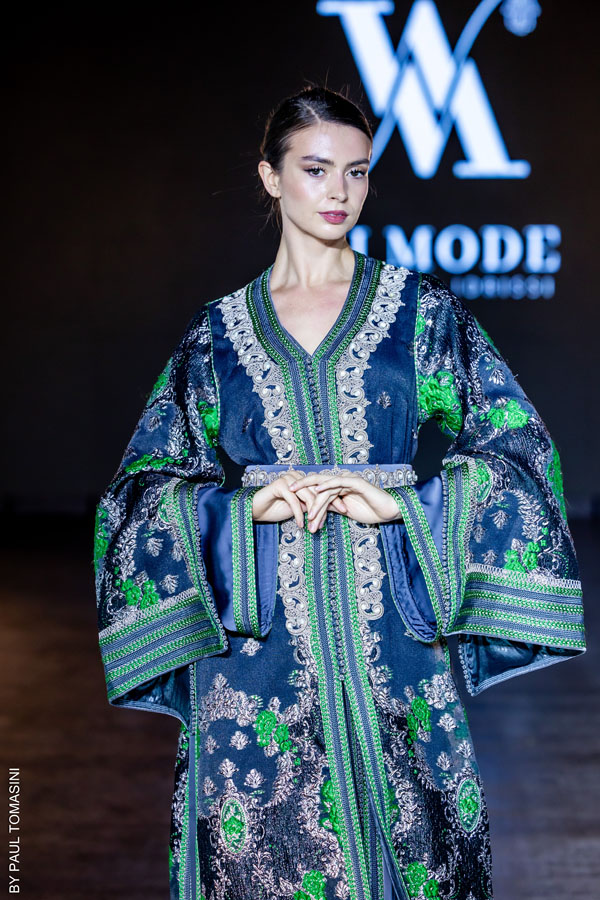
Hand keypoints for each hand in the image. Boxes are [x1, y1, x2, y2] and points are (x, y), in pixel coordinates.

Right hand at [251, 471, 347, 528]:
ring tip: (317, 525)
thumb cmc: (278, 508)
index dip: (335, 498)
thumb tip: (331, 509)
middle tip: (341, 513)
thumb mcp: (300, 508)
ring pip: (307, 496)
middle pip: (317, 491)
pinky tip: (301, 525)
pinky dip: (298, 514)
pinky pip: (293, 501)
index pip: (322, 488)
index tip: (346, 509)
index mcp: (303, 480)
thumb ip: (313, 506)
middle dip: (329, 505)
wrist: (258, 509)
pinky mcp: (279, 485)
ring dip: (314, 513)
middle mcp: (297, 476)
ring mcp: (288, 479)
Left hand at [288, 473, 402, 531]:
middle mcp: (342, 480)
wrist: (388, 511)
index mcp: (338, 486)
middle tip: (289, 491)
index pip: (318, 487)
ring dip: (317, 502)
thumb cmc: (369, 511)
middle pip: (318, 481)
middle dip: (303, 486)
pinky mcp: (357, 482)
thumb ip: (331, 507)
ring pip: (327, 487)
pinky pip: (339, 483)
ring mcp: (349, 479)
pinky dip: (328, 486)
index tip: (290, 494)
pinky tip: (318, 490)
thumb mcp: (345, 511)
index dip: (304, 489)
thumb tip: (315, 510)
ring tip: (308, 514)